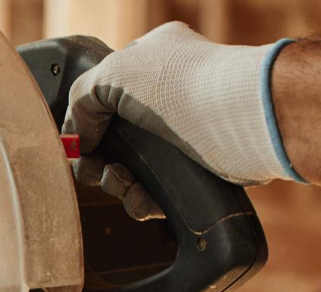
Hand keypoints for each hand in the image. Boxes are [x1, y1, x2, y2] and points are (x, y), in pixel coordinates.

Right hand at [64, 22, 301, 189]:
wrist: (243, 122)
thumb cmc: (187, 86)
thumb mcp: (115, 72)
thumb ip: (81, 97)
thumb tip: (77, 138)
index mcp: (149, 61)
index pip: (101, 94)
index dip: (85, 124)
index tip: (79, 145)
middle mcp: (165, 96)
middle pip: (111, 139)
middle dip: (99, 162)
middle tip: (102, 171)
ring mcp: (180, 135)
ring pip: (129, 170)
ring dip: (118, 184)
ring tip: (126, 184)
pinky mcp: (193, 170)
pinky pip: (153, 191)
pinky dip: (142, 200)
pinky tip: (144, 198)